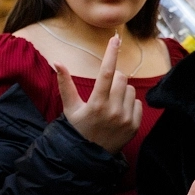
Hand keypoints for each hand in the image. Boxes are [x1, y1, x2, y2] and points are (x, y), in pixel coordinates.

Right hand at [56, 35, 142, 154]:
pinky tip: (118, 113)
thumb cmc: (78, 127)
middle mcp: (113, 110)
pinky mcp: (135, 125)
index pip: (106, 73)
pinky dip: (128, 104)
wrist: (89, 155)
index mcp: (96, 104)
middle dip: (113, 79)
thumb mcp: (70, 107)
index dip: (111, 54)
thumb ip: (65, 84)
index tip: (115, 39)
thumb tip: (57, 62)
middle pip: (121, 78)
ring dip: (121, 92)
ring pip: (130, 90)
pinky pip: (137, 102)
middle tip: (104, 90)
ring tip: (110, 104)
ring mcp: (126, 118)